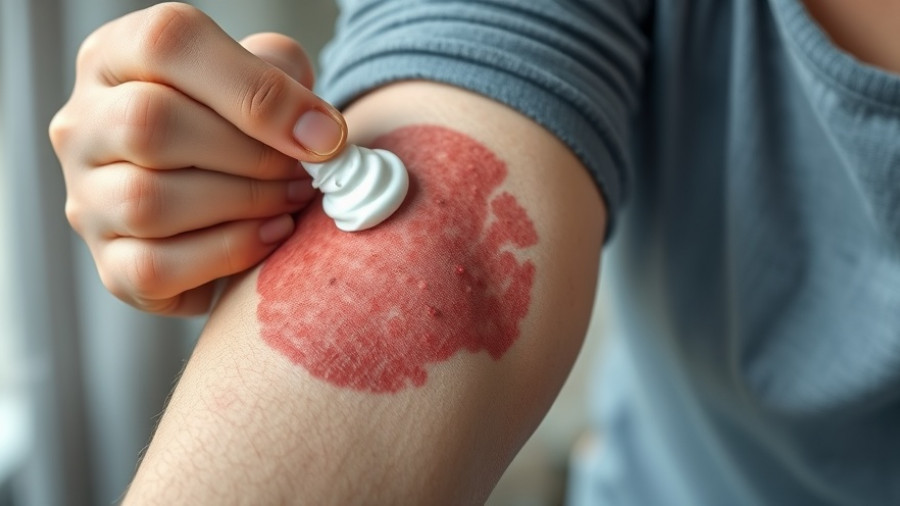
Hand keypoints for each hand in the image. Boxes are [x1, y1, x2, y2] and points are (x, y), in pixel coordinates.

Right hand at [49, 3, 346, 314]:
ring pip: (147, 201)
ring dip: (244, 204)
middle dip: (251, 155)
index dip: (255, 90)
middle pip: (149, 124)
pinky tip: (271, 234)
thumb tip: (315, 134)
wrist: (230, 195)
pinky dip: (230, 251)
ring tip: (292, 200)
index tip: (323, 133)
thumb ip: (285, 85)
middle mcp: (83, 125)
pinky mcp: (110, 265)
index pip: (168, 45)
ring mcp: (86, 199)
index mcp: (117, 57)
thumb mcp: (266, 78)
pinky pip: (156, 266)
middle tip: (307, 173)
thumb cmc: (245, 126)